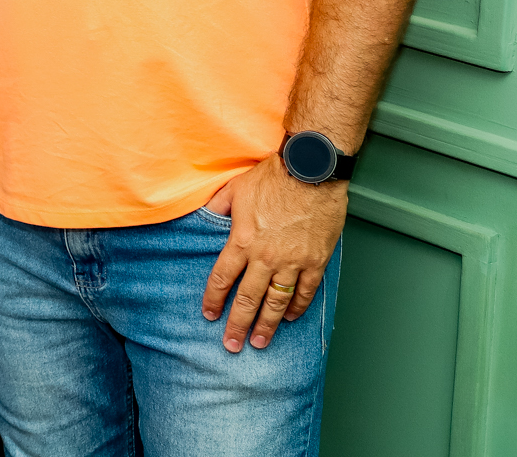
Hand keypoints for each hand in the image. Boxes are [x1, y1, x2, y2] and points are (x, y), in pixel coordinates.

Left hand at [201, 157, 346, 351]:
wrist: (311, 170)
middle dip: (238, 324)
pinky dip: (297, 307)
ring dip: (268, 324)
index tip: (209, 315)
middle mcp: (266, 257)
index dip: (214, 299)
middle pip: (248, 298)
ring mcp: (293, 262)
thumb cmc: (272, 177)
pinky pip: (306, 291)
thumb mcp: (234, 190)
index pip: (222, 278)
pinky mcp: (316, 261)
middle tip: (232, 345)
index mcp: (242, 241)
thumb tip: (201, 218)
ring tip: (261, 342)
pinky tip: (289, 317)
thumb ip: (216, 209)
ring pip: (277, 301)